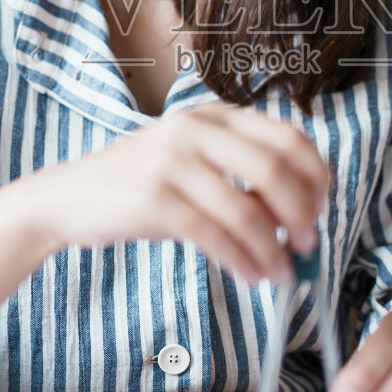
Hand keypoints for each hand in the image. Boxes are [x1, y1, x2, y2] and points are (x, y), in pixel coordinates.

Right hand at [29, 103, 329, 284]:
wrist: (68, 198)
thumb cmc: (139, 185)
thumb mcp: (191, 159)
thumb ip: (240, 173)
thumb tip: (300, 215)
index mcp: (213, 115)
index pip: (288, 137)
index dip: (315, 176)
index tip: (322, 209)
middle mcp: (195, 130)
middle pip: (274, 170)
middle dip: (301, 214)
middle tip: (308, 245)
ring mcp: (173, 162)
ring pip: (246, 210)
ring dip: (272, 249)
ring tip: (280, 274)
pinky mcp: (155, 199)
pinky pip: (215, 235)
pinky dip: (241, 261)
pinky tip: (251, 276)